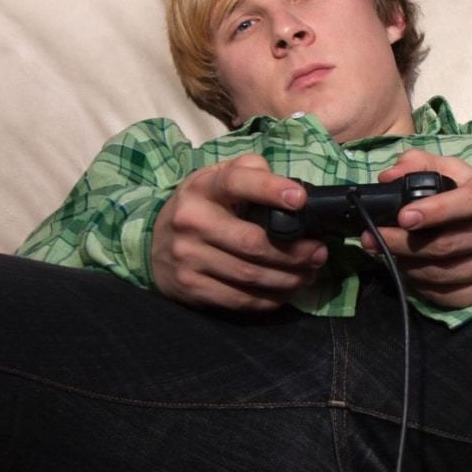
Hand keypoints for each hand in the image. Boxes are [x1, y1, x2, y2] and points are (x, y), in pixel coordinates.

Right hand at [151, 154, 329, 309]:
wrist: (152, 244)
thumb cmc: (199, 207)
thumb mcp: (215, 179)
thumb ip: (249, 172)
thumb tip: (286, 186)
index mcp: (202, 188)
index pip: (236, 183)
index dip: (270, 189)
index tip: (300, 199)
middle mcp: (191, 221)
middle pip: (253, 243)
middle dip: (295, 252)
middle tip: (319, 253)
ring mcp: (188, 257)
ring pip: (250, 275)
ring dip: (289, 278)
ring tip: (309, 274)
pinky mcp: (191, 288)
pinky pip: (240, 299)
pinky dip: (270, 298)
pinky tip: (285, 291)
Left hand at [364, 151, 471, 307]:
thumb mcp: (467, 176)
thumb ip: (425, 166)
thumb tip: (388, 177)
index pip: (468, 202)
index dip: (435, 210)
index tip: (403, 216)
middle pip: (445, 245)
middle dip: (400, 243)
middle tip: (370, 238)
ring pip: (441, 273)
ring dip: (405, 265)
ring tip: (383, 253)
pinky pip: (447, 295)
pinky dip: (420, 285)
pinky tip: (408, 272)